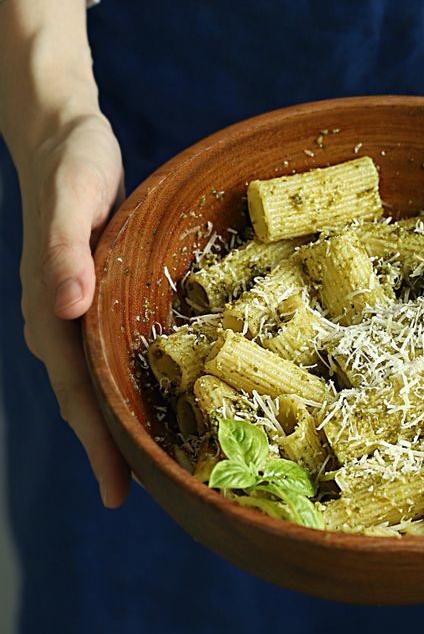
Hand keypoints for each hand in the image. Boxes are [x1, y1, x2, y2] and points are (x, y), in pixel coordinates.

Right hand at [18, 113, 129, 506]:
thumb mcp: (72, 197)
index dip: (99, 443)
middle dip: (115, 447)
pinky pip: (115, 353)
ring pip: (101, 381)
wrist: (68, 142)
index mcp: (53, 311)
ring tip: (159, 458)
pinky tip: (159, 395)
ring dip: (124, 421)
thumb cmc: (73, 166)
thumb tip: (64, 307)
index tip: (123, 492)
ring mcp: (81, 314)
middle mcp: (64, 323)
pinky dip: (134, 382)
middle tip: (152, 490)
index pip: (76, 392)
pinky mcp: (101, 300)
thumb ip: (62, 250)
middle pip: (89, 397)